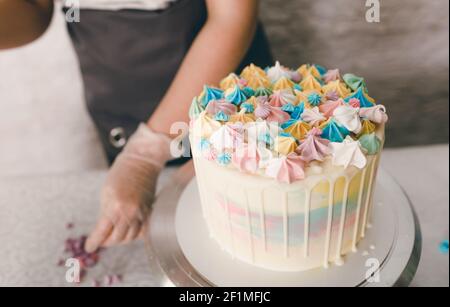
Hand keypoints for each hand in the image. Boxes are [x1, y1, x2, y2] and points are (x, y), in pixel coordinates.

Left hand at [85, 124, 171, 252]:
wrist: (141, 162)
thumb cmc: (121, 173)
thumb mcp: (106, 192)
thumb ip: (105, 213)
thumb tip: (102, 230)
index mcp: (115, 207)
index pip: (102, 233)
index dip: (94, 242)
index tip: (89, 246)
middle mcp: (130, 213)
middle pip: (117, 239)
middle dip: (107, 242)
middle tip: (101, 240)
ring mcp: (141, 213)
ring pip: (130, 237)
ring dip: (120, 239)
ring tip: (113, 236)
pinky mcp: (149, 212)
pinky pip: (142, 231)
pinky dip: (134, 234)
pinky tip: (128, 231)